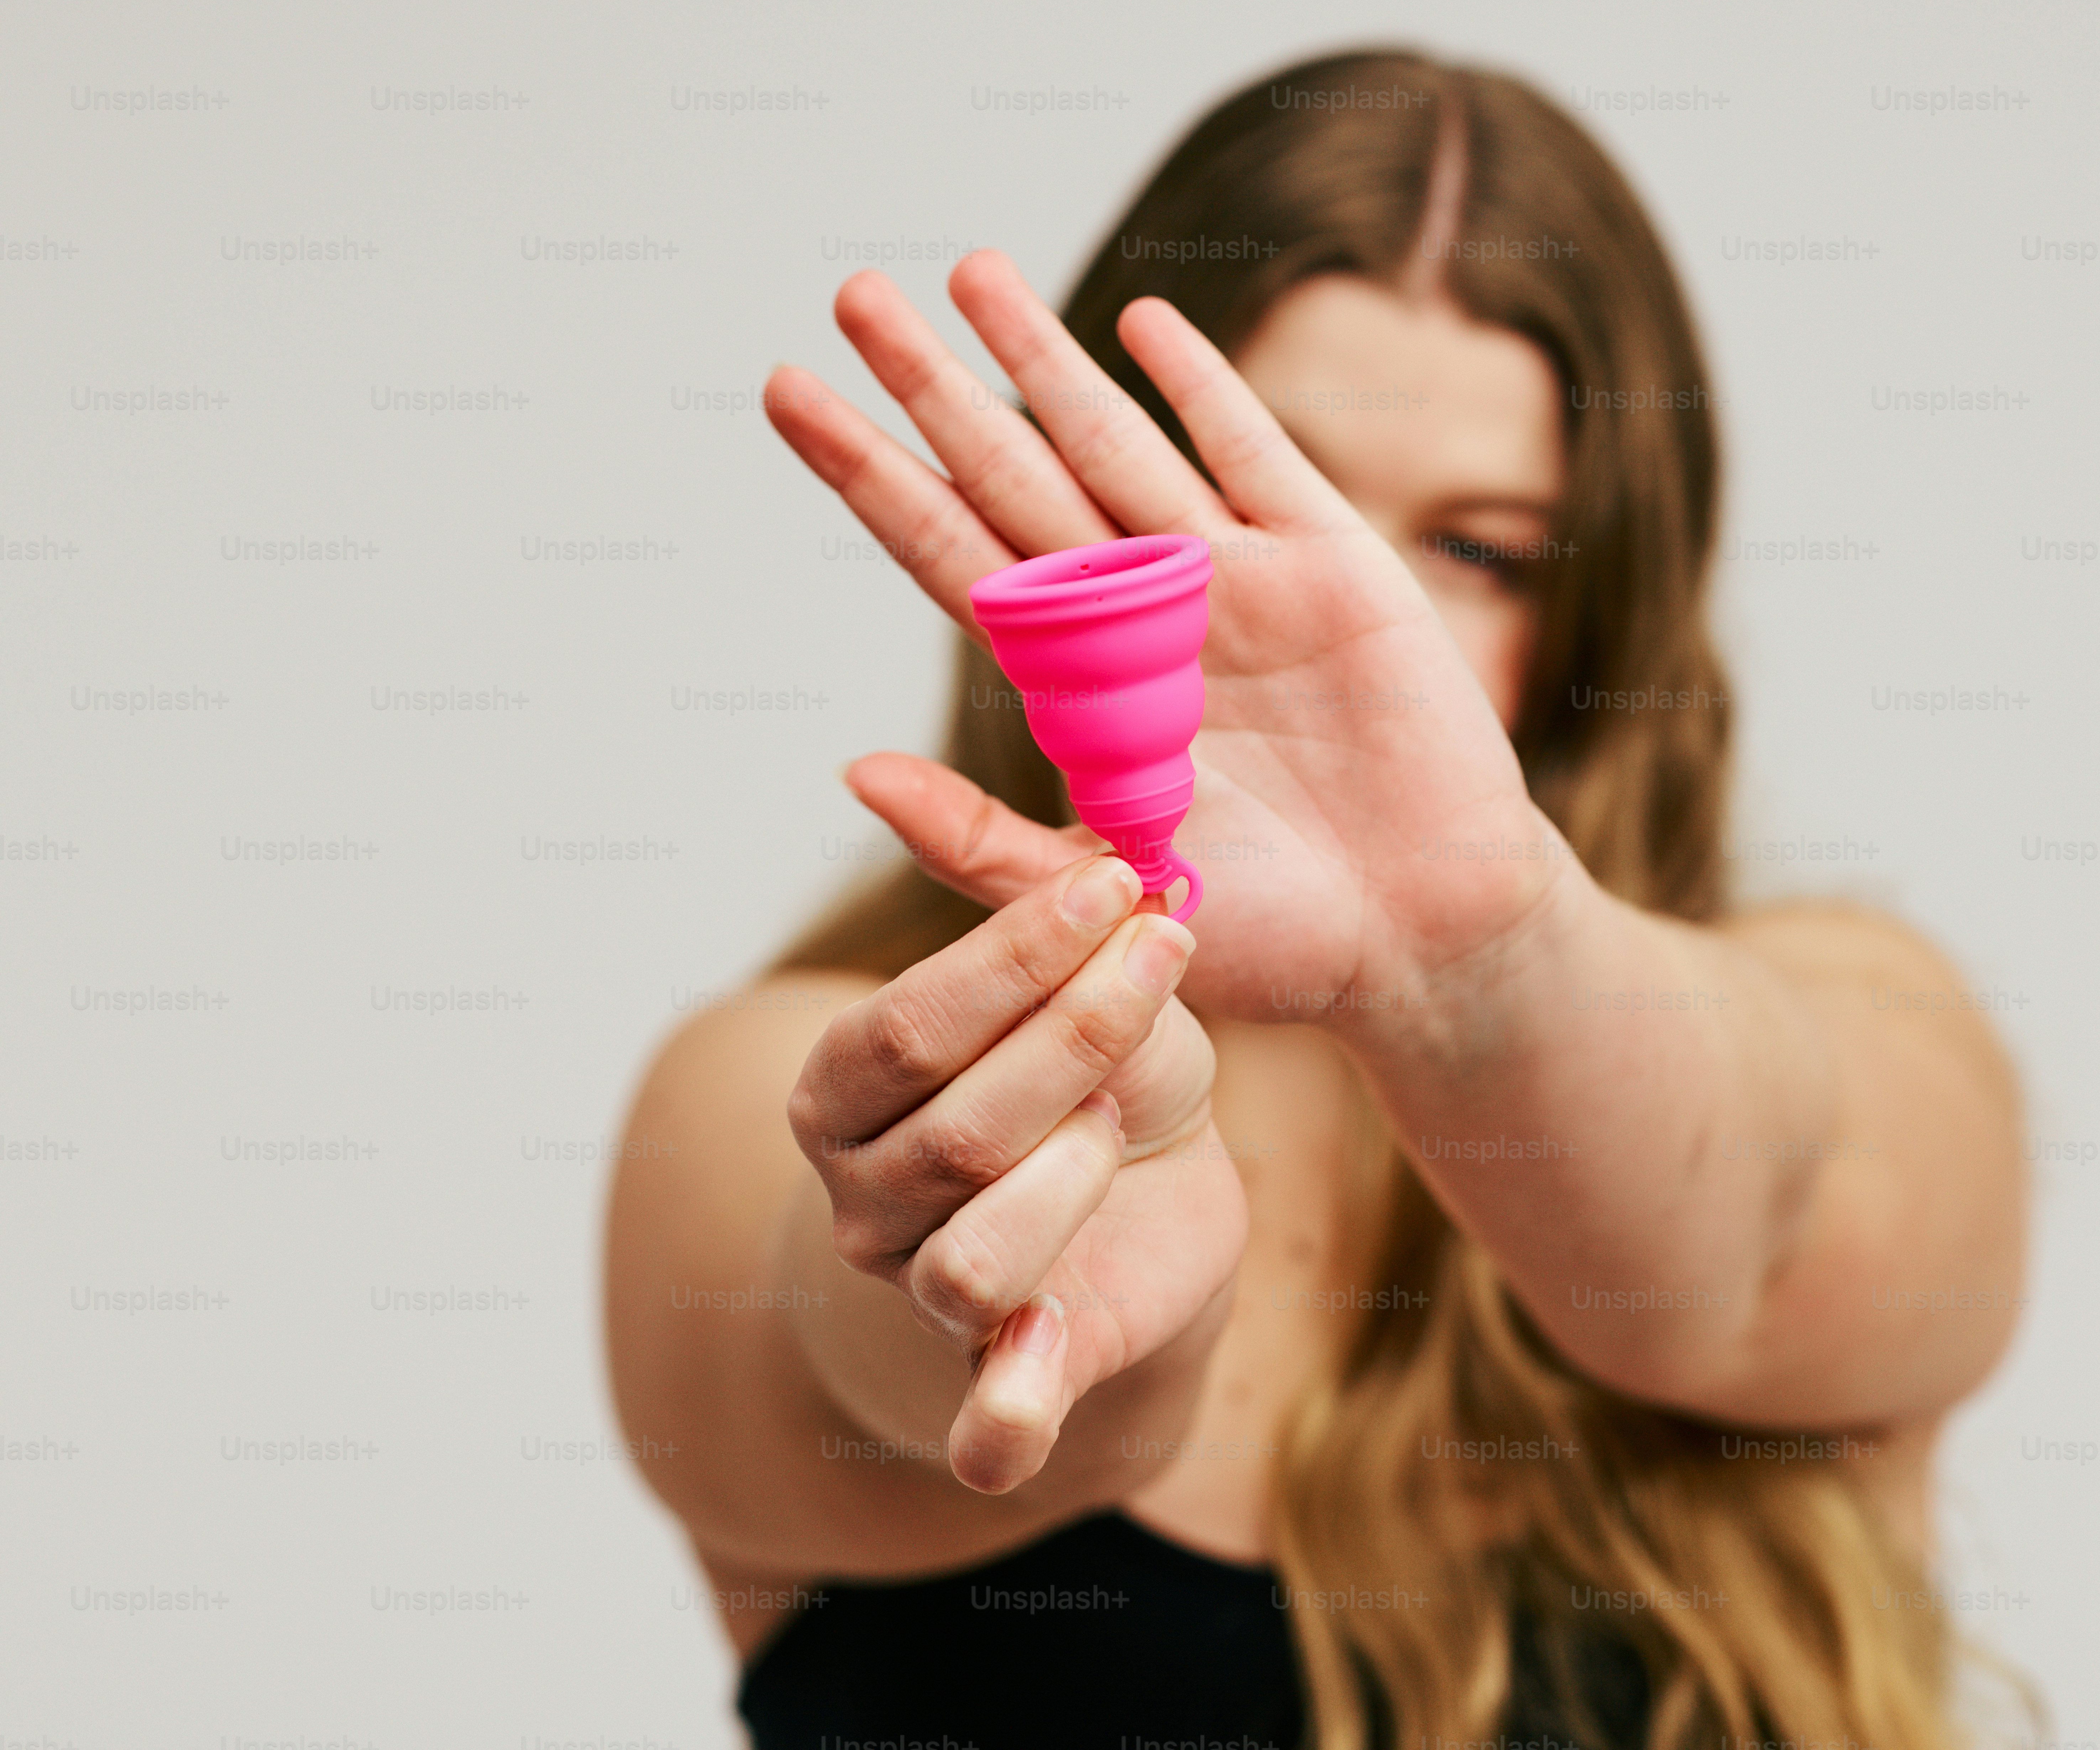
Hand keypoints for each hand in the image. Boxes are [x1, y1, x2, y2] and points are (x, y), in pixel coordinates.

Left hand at [763, 252, 1569, 1022]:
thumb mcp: (1101, 902)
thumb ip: (978, 841)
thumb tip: (850, 772)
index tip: (790, 395)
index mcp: (1079, 687)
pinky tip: (1140, 326)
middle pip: (1011, 472)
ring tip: (970, 273)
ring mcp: (1236, 580)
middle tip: (853, 295)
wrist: (1421, 938)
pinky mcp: (1332, 566)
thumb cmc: (1268, 939)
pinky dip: (1201, 386)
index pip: (948, 551)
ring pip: (1113, 440)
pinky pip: (1253, 454)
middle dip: (933, 385)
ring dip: (1043, 357)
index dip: (870, 473)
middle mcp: (1142, 615)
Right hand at [788, 849, 1244, 1493]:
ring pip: (980, 1255)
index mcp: (845, 1088)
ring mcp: (916, 1293)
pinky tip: (1015, 1422)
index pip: (910, 1026)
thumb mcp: (1066, 971)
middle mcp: (858, 1196)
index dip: (1019, 958)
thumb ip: (992, 894)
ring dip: (1073, 1181)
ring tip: (1124, 1126)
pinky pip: (988, 1420)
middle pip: (959, 1133)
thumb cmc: (1093, 1058)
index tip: (1118, 886)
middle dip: (1077, 1042)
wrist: (1144, 1186)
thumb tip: (866, 769)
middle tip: (1163, 964)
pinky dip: (1004, 1422)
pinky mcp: (1004, 1374)